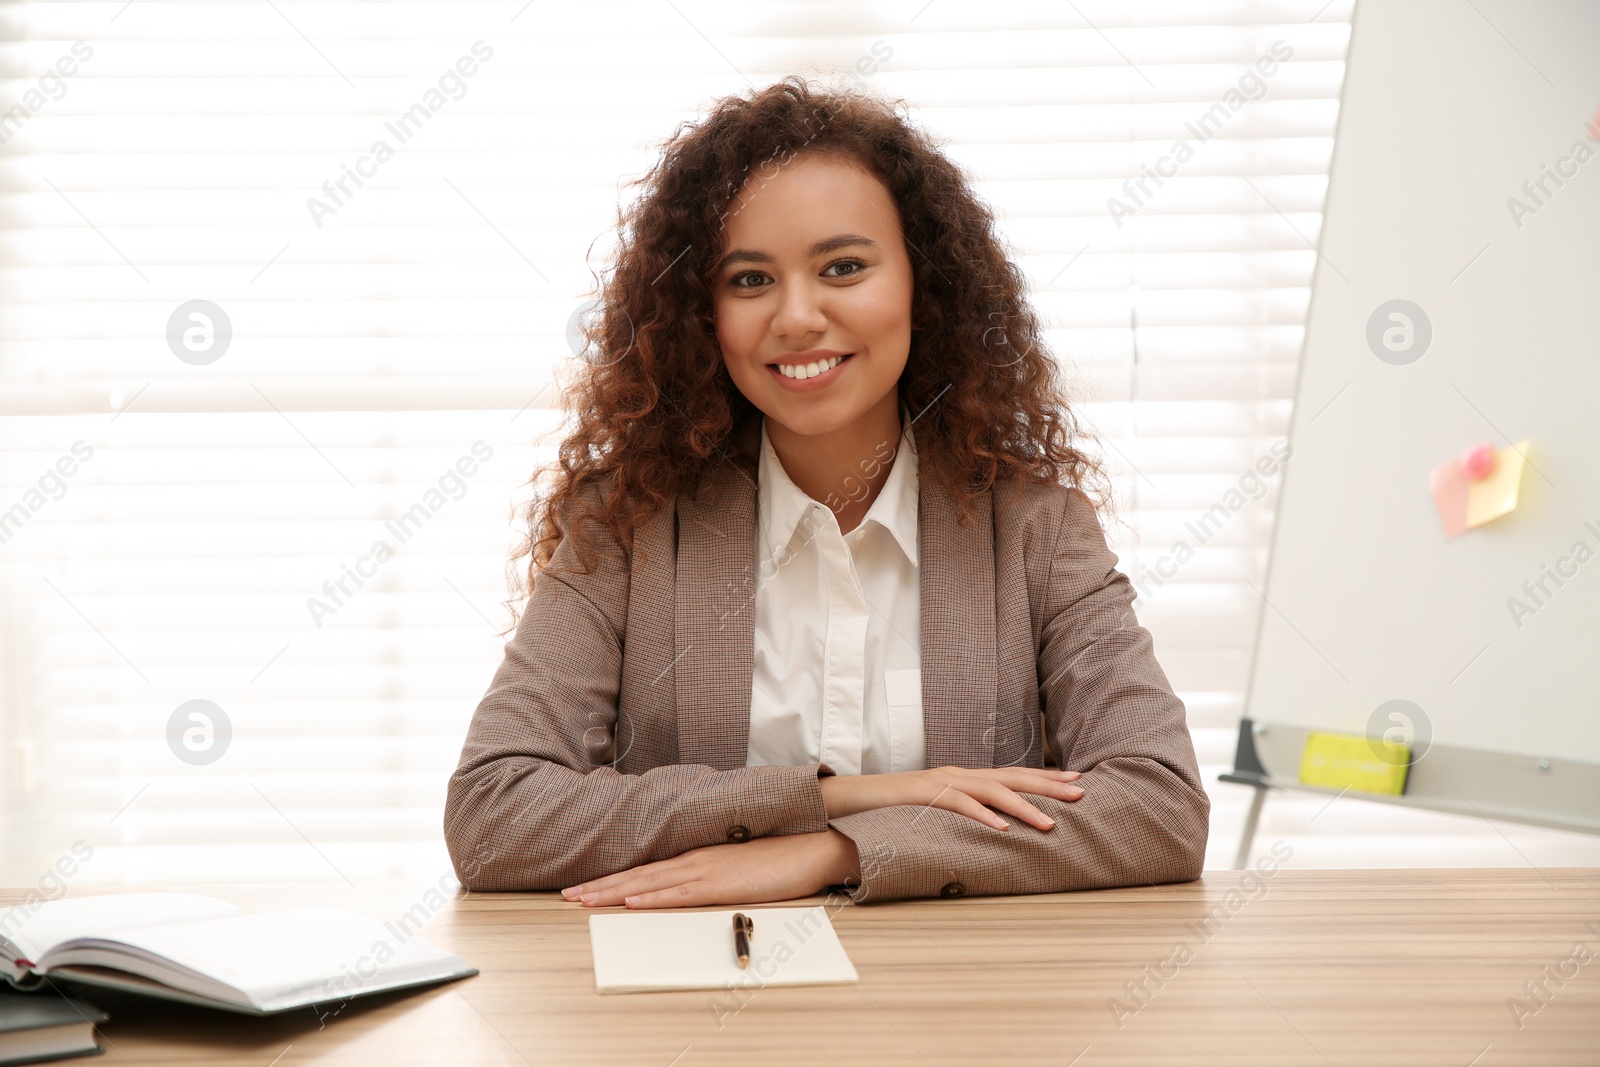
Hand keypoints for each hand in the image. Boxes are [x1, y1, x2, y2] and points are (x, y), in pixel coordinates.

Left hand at [560, 830, 860, 908]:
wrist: (810, 847)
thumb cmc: (776, 859)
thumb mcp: (735, 866)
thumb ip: (709, 873)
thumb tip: (686, 887)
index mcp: (696, 856)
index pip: (645, 869)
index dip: (612, 879)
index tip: (584, 887)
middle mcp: (694, 859)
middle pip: (638, 874)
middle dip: (601, 886)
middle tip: (568, 895)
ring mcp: (706, 870)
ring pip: (650, 883)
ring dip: (615, 892)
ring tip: (585, 899)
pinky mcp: (721, 883)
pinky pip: (680, 893)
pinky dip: (654, 897)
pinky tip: (632, 901)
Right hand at [819, 765, 1083, 830]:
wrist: (852, 799)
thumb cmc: (897, 809)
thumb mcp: (938, 809)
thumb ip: (965, 812)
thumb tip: (997, 828)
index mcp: (964, 777)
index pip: (1013, 775)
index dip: (1046, 777)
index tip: (1077, 780)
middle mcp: (958, 774)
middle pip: (1011, 777)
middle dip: (1048, 785)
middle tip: (1081, 794)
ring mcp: (941, 783)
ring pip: (991, 791)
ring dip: (1023, 807)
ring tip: (1051, 823)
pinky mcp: (924, 795)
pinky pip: (958, 806)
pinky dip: (982, 816)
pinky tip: (1002, 829)